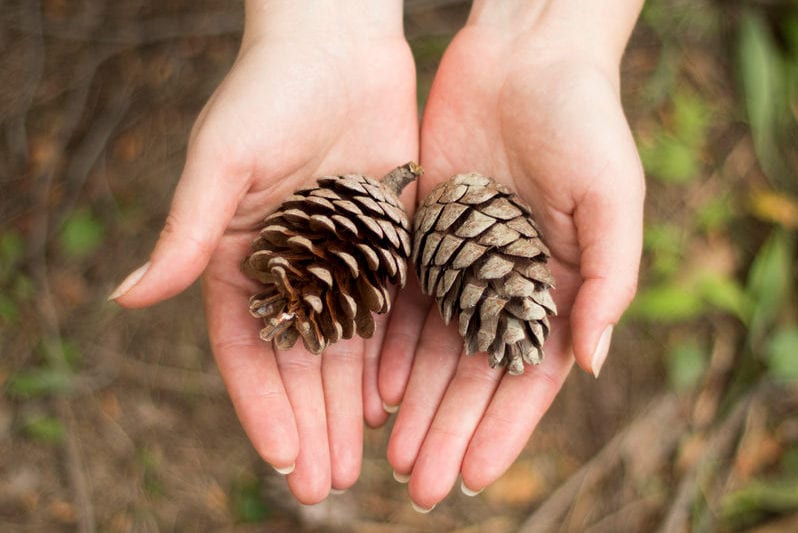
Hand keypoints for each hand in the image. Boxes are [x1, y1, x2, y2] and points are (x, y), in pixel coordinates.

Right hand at [110, 2, 417, 503]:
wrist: (338, 43)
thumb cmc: (269, 90)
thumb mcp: (223, 161)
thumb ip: (188, 234)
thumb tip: (129, 298)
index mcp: (242, 259)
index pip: (250, 350)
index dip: (265, 405)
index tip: (285, 456)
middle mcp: (294, 270)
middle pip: (302, 363)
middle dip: (314, 422)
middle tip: (329, 484)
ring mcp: (344, 260)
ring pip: (348, 348)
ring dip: (353, 406)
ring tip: (365, 460)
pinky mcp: (389, 243)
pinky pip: (391, 312)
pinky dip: (392, 357)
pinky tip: (399, 398)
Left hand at [378, 1, 644, 509]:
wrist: (525, 56)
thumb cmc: (584, 120)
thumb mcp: (611, 198)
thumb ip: (607, 280)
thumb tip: (593, 361)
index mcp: (558, 285)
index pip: (529, 376)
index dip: (504, 427)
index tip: (476, 476)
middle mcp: (506, 283)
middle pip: (474, 373)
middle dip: (449, 429)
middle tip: (421, 484)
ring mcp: (462, 263)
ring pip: (434, 348)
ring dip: (415, 403)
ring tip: (393, 452)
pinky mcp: (421, 235)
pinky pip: (403, 301)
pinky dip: (388, 346)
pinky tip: (373, 387)